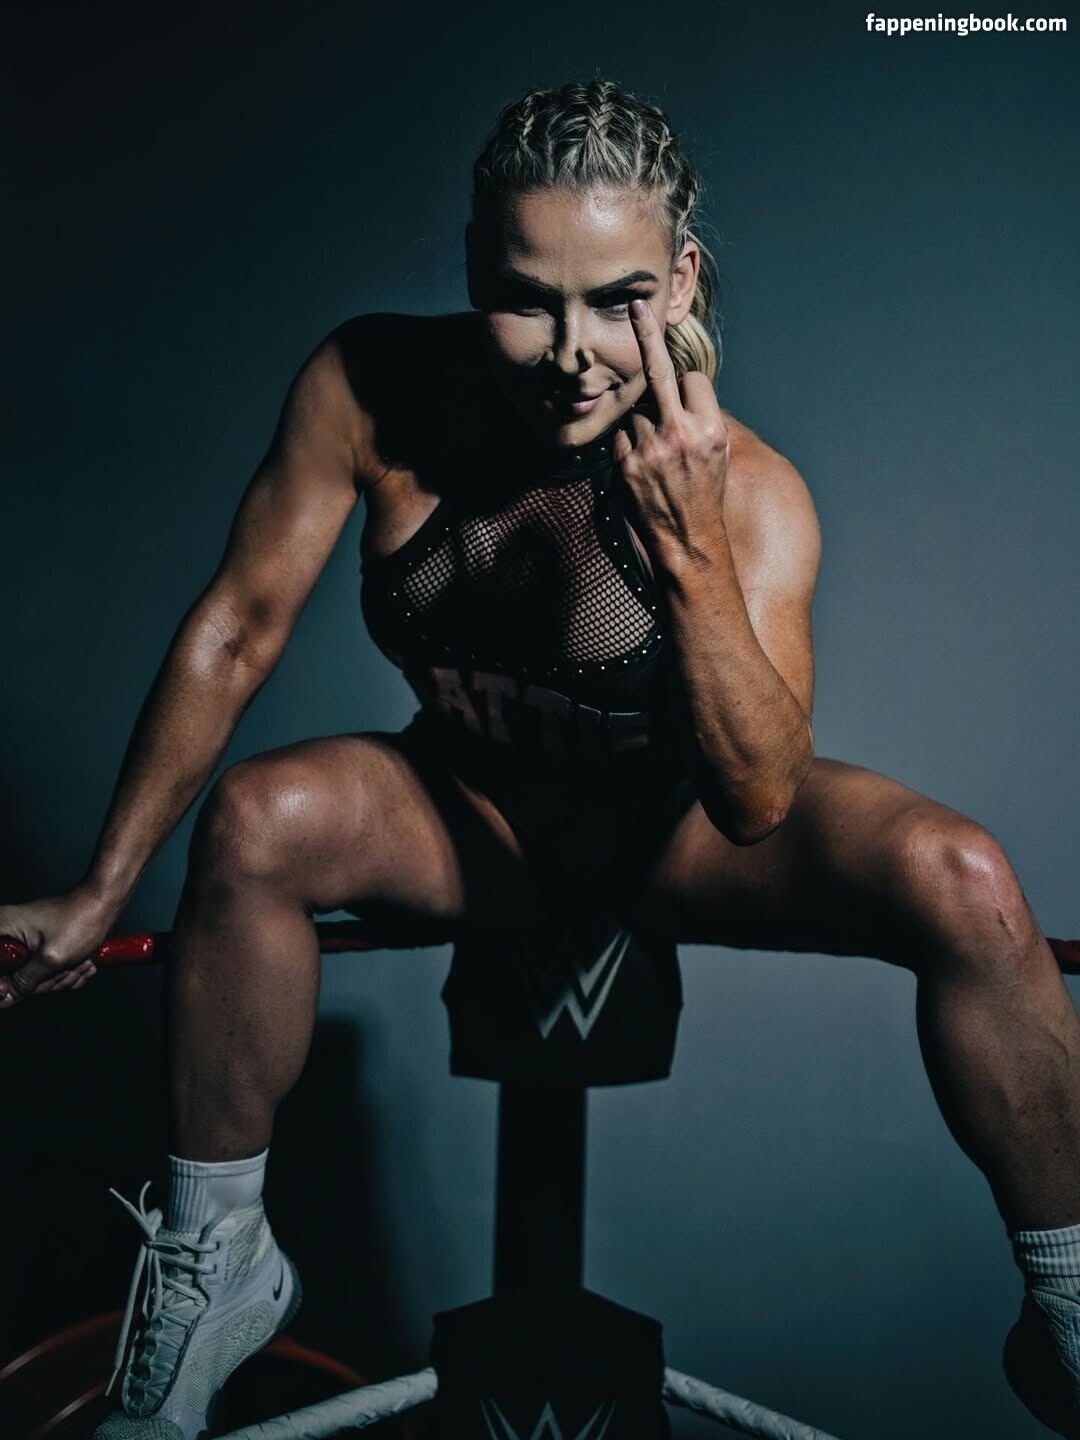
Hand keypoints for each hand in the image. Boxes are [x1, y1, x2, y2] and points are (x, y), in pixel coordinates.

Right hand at [0, 886, 118, 1005]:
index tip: (12, 986)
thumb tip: (4, 999)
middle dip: (47, 980)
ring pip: (35, 977)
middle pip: (14, 975)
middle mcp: (10, 932)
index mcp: (3, 927)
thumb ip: (24, 981)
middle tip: (66, 967)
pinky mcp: (41, 946)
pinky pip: (48, 971)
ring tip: (79, 961)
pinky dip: (67, 971)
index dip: (2, 982)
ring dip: (62, 976)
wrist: (106, 904)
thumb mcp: (51, 957)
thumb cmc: (81, 919)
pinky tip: (82, 962)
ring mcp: (26, 940)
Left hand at [611, 297, 730, 566]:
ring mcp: (651, 449)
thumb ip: (701, 416)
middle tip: (637, 307)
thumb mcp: (719, 452)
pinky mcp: (627, 464)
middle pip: (660, 371)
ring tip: (657, 458)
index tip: (687, 398)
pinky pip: (622, 435)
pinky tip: (642, 467)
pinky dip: (628, 445)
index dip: (687, 389)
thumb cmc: (705, 493)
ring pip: (637, 411)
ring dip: (642, 425)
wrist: (688, 539)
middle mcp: (681, 434)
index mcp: (710, 428)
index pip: (691, 379)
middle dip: (647, 335)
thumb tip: (678, 386)